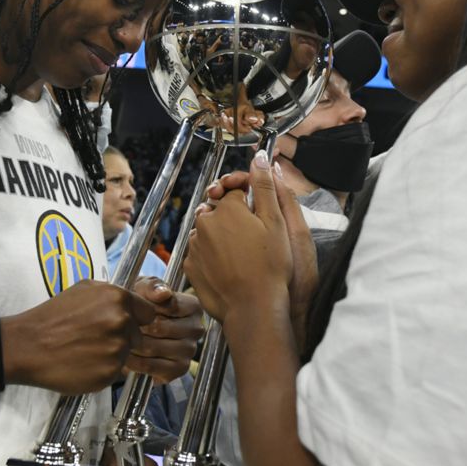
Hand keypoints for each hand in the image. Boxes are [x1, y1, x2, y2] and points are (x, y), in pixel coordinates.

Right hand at [5, 280, 155, 394]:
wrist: (27, 345)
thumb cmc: (53, 316)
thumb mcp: (84, 290)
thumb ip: (112, 295)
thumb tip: (132, 302)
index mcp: (118, 298)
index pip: (148, 313)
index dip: (137, 319)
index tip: (124, 324)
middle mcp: (122, 322)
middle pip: (138, 335)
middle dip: (124, 337)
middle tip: (96, 338)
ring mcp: (117, 350)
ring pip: (127, 354)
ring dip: (112, 354)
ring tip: (86, 350)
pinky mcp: (109, 373)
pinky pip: (115, 372)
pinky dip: (103, 370)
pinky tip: (83, 363)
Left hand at [130, 277, 204, 383]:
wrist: (133, 328)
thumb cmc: (142, 303)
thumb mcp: (144, 288)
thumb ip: (152, 286)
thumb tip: (164, 293)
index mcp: (193, 306)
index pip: (171, 307)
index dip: (148, 307)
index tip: (134, 307)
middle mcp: (196, 329)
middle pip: (162, 328)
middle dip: (138, 327)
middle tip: (121, 325)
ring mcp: (189, 351)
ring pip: (155, 348)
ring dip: (133, 344)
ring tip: (120, 338)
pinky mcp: (179, 369)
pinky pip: (152, 366)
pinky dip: (134, 361)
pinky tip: (125, 354)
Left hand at [204, 167, 318, 330]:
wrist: (254, 308)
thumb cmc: (270, 266)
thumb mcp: (276, 222)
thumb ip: (265, 186)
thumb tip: (258, 157)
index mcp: (226, 208)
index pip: (235, 191)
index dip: (249, 200)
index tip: (259, 213)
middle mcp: (204, 223)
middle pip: (219, 210)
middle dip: (233, 217)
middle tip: (254, 238)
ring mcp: (194, 246)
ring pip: (209, 232)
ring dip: (222, 237)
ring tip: (244, 256)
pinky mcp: (190, 266)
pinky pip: (201, 253)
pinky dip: (213, 256)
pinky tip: (231, 268)